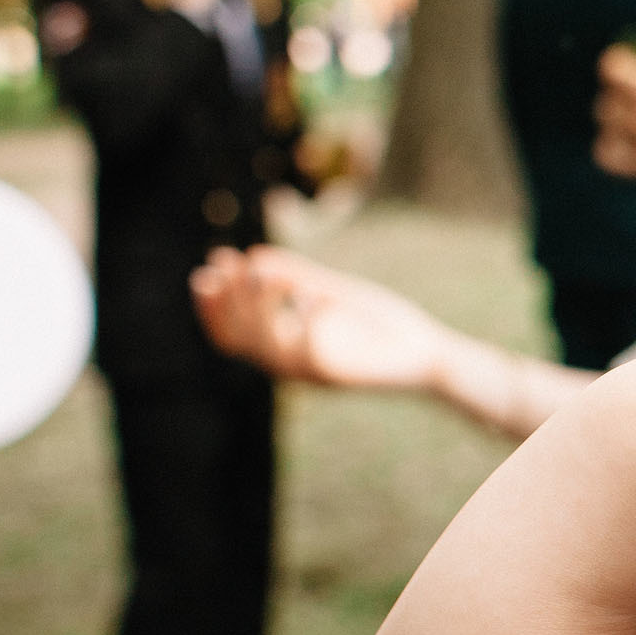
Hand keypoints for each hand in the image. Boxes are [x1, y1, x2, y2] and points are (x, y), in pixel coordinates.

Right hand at [191, 246, 451, 390]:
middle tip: (229, 263)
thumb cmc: (382, 325)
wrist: (428, 354)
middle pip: (241, 339)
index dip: (213, 308)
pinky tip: (314, 294)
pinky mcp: (339, 377)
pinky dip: (308, 321)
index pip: (232, 336)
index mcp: (285, 347)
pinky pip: (311, 353)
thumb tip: (257, 257)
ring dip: (260, 308)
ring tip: (264, 272)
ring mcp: (313, 373)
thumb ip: (299, 278)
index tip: (207, 270)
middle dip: (229, 301)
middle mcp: (292, 364)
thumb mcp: (333, 293)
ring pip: (267, 349)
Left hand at [594, 46, 635, 208]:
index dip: (616, 65)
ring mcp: (634, 144)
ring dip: (614, 124)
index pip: (612, 68)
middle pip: (608, 101)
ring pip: (607, 127)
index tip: (622, 66)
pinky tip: (623, 148)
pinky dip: (610, 150)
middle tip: (631, 99)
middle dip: (618, 99)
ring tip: (628, 126)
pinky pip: (607, 156)